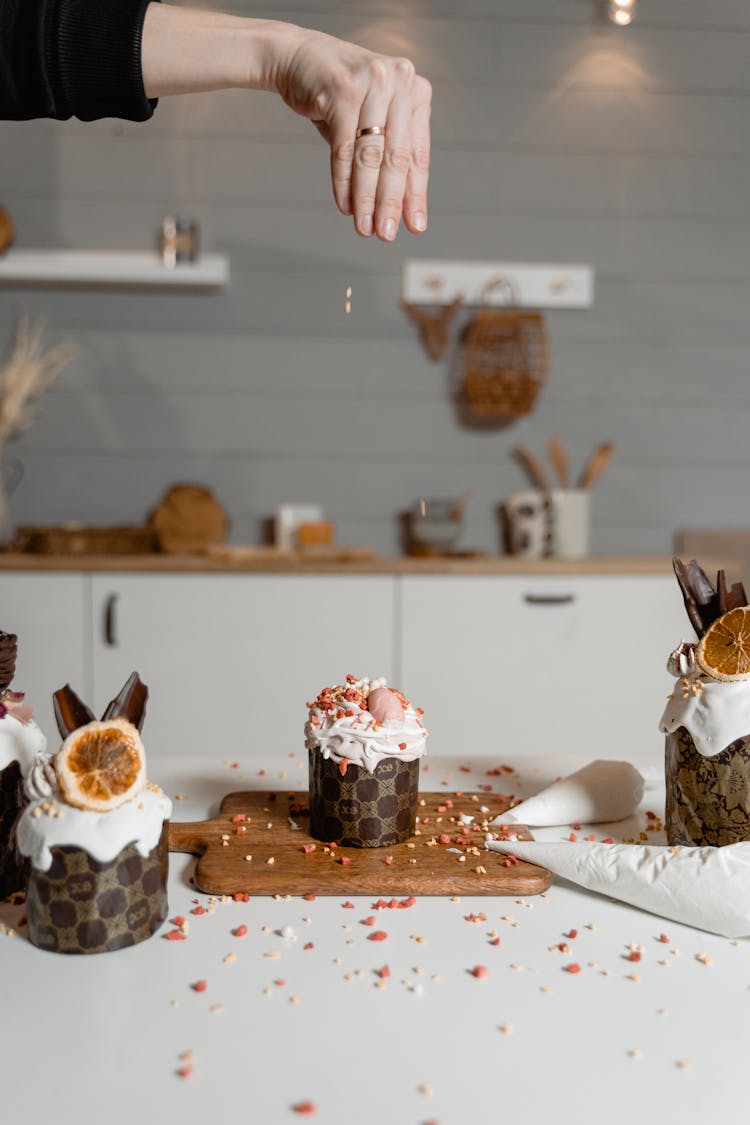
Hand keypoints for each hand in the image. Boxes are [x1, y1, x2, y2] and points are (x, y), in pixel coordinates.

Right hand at [274, 28, 431, 240]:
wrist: (297, 57)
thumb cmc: (339, 96)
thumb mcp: (372, 123)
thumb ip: (389, 158)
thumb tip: (401, 212)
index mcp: (415, 91)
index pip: (417, 154)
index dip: (416, 194)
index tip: (415, 226)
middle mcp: (399, 82)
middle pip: (396, 157)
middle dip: (391, 203)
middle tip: (386, 234)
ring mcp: (372, 83)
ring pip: (370, 156)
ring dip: (367, 199)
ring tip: (365, 228)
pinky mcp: (343, 90)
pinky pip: (344, 149)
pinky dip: (343, 182)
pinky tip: (345, 207)